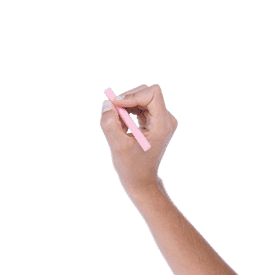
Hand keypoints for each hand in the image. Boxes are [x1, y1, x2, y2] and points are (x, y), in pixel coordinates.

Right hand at [99, 82, 177, 197]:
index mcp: (162, 125)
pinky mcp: (155, 121)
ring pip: (142, 97)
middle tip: (112, 112)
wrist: (142, 182)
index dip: (132, 95)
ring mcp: (162, 120)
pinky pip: (140, 106)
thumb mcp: (118, 146)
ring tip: (117, 122)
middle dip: (127, 99)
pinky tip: (121, 125)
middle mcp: (166, 120)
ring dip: (125, 105)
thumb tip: (107, 103)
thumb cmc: (132, 168)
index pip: (152, 93)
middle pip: (146, 92)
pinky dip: (127, 111)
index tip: (116, 105)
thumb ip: (110, 124)